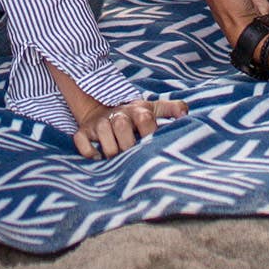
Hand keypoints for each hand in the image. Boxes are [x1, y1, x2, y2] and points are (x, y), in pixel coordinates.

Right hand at [71, 95, 191, 160]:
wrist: (103, 108)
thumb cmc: (133, 115)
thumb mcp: (153, 108)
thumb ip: (172, 109)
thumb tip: (186, 115)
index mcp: (137, 111)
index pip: (145, 120)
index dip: (150, 134)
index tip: (152, 147)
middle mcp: (118, 116)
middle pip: (123, 130)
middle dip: (129, 147)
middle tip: (132, 158)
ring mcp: (99, 123)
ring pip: (104, 138)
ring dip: (111, 151)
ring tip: (118, 160)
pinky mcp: (83, 131)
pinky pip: (82, 142)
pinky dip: (89, 152)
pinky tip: (99, 158)